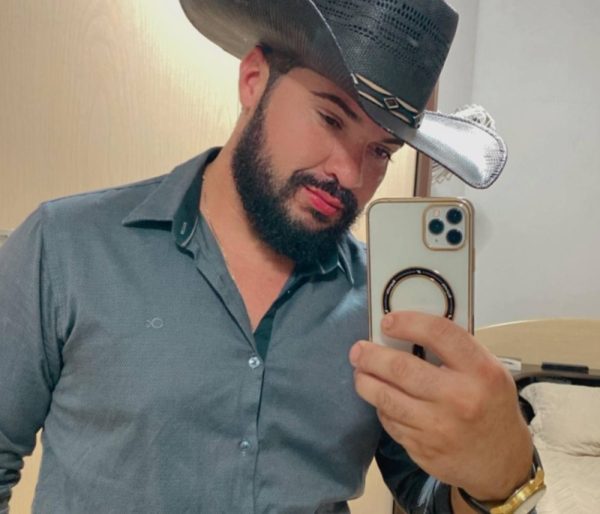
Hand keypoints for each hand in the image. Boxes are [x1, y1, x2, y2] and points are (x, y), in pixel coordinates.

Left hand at [349, 311, 532, 500]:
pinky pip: (390, 422)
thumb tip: (407, 329)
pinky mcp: (422, 450)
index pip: (439, 334)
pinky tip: (381, 398)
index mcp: (481, 371)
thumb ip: (455, 350)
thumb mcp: (488, 371)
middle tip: (358, 349)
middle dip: (372, 356)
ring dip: (365, 381)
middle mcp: (459, 398)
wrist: (502, 464)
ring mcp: (439, 428)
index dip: (408, 323)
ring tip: (360, 371)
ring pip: (387, 398)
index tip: (387, 321)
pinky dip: (381, 407)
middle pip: (401, 368)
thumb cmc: (491, 406)